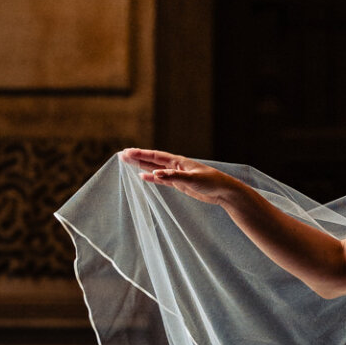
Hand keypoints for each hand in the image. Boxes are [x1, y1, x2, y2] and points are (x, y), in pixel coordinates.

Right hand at [120, 148, 241, 206]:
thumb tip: (156, 173)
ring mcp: (177, 174)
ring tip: (128, 162)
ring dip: (142, 166)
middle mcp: (176, 166)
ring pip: (155, 168)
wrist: (224, 191)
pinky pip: (161, 179)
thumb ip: (174, 176)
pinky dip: (152, 178)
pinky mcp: (180, 184)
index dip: (140, 154)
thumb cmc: (211, 182)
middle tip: (121, 155)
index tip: (126, 152)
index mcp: (178, 161)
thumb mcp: (192, 179)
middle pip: (152, 160)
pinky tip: (143, 177)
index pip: (155, 156)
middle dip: (137, 157)